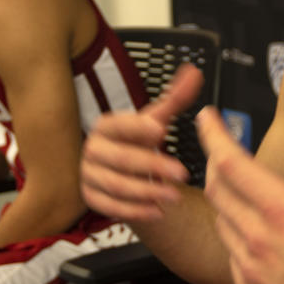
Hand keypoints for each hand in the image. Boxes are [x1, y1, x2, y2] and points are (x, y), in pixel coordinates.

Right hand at [80, 63, 202, 221]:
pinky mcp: (91, 197)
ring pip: (117, 185)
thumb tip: (193, 72)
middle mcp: (93, 149)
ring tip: (174, 196)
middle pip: (122, 158)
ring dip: (148, 192)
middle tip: (182, 173)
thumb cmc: (140, 143)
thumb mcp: (157, 121)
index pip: (119, 124)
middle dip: (154, 166)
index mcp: (106, 126)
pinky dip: (135, 211)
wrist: (124, 172)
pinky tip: (157, 211)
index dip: (139, 127)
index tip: (162, 131)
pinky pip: (110, 206)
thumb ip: (175, 98)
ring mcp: (89, 174)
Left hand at [197, 93, 283, 283]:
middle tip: (223, 148)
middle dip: (216, 163)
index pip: (231, 163)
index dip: (214, 135)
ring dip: (224, 201)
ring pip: (222, 225)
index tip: (206, 117)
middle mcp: (258, 241)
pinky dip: (235, 239)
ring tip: (238, 188)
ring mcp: (251, 273)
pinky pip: (231, 259)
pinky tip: (253, 235)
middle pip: (218, 190)